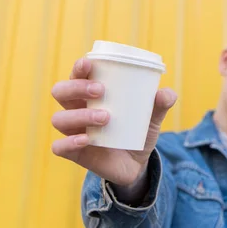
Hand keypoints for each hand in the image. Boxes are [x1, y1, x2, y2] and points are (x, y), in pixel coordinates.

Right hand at [50, 57, 176, 185]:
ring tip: (105, 117)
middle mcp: (77, 111)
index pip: (77, 76)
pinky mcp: (75, 153)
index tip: (89, 64)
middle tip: (100, 91)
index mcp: (91, 96)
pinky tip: (86, 139)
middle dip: (76, 88)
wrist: (138, 164)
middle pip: (61, 93)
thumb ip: (160, 104)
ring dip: (80, 115)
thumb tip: (167, 94)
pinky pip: (59, 147)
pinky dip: (69, 142)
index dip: (79, 68)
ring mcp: (74, 132)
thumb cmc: (137, 132)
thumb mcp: (151, 118)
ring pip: (60, 119)